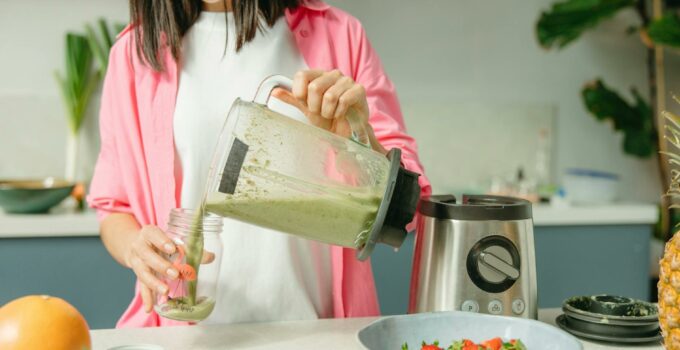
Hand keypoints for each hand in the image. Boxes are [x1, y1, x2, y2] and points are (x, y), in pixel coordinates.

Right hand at [125, 225, 214, 312]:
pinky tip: (150, 308)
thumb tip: (210, 257)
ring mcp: (137, 262)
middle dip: (161, 265)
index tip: (172, 248)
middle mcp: (140, 247)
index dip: (161, 241)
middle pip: (147, 256)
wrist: (136, 245)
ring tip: (165, 292)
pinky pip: (141, 287)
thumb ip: (190, 247)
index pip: (153, 235)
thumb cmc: (159, 241)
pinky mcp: (138, 275)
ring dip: (154, 283)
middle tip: (175, 274)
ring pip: (143, 273)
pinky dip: (146, 298)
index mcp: (149, 233)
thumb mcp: (172, 239)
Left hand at [272, 69, 387, 154]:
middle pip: (314, 87)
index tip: (305, 103)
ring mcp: (346, 80)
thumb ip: (292, 98)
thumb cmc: (327, 118)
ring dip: (328, 112)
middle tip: (320, 112)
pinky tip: (342, 114)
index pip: (302, 75)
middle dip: (315, 106)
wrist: (345, 131)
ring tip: (331, 114)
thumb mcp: (306, 108)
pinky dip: (339, 113)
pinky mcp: (359, 89)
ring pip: (329, 96)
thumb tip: (274, 91)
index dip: (300, 93)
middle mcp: (332, 74)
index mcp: (318, 75)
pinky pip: (343, 100)